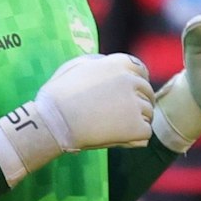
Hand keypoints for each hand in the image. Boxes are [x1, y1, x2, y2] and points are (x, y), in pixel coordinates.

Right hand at [0, 54, 155, 180]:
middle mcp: (131, 80)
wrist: (53, 123)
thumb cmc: (58, 96)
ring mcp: (136, 103)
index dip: (137, 84)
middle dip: (137, 103)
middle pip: (147, 93)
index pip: (141, 71)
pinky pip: (145, 132)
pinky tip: (115, 137)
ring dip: (135, 120)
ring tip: (111, 127)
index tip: (130, 94)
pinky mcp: (137, 126)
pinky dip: (134, 138)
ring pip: (147, 113)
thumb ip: (98, 62)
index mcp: (118, 63)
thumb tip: (108, 63)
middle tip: (119, 116)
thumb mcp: (75, 66)